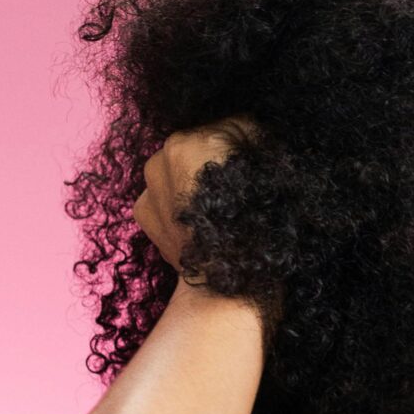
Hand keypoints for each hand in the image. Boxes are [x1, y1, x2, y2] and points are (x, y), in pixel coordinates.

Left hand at [132, 117, 260, 274]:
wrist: (226, 288)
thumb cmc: (255, 236)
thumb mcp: (272, 181)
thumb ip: (261, 150)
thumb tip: (257, 142)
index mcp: (195, 141)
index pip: (235, 125)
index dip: (254, 142)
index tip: (263, 160)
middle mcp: (163, 157)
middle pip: (202, 144)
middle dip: (221, 160)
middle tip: (240, 188)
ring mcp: (148, 185)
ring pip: (179, 168)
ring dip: (196, 180)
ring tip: (218, 209)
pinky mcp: (142, 211)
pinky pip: (163, 194)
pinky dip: (178, 203)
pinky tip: (197, 222)